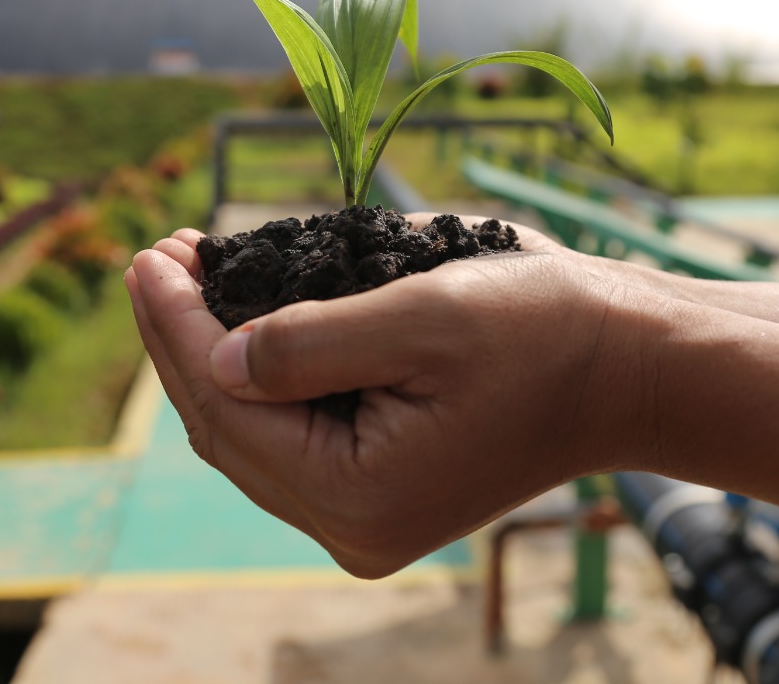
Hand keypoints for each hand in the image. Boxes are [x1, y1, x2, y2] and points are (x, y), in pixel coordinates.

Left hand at [126, 217, 663, 578]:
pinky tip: (240, 324)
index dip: (174, 326)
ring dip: (211, 358)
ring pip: (251, 437)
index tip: (147, 253)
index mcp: (357, 494)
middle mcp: (352, 525)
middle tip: (156, 256)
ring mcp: (367, 517)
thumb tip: (217, 354)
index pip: (226, 406)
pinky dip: (259, 380)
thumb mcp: (421, 316)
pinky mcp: (384, 493)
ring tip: (184, 279)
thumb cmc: (544, 332)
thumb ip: (308, 342)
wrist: (632, 368)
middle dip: (181, 341)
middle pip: (226, 429)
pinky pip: (291, 439)